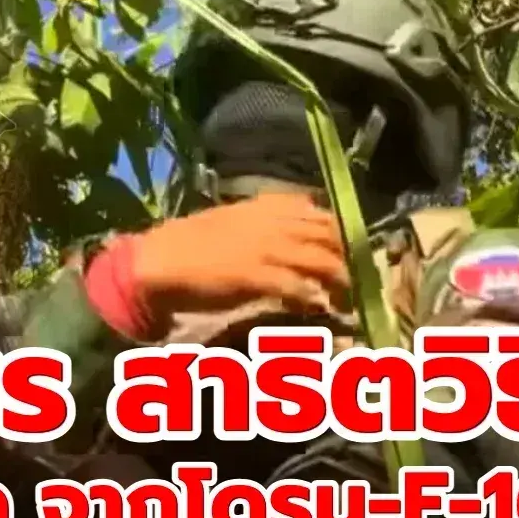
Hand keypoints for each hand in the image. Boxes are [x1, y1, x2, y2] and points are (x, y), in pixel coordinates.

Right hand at [131, 192, 349, 325]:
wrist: (156, 262)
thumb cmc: (186, 245)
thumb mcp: (229, 222)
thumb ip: (262, 226)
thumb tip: (288, 244)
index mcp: (266, 207)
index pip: (321, 214)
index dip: (344, 234)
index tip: (354, 253)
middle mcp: (274, 223)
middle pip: (332, 236)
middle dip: (352, 259)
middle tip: (362, 283)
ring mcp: (268, 249)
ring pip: (324, 262)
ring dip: (342, 284)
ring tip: (350, 303)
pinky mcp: (258, 276)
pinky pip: (300, 288)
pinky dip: (314, 300)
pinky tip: (319, 310)